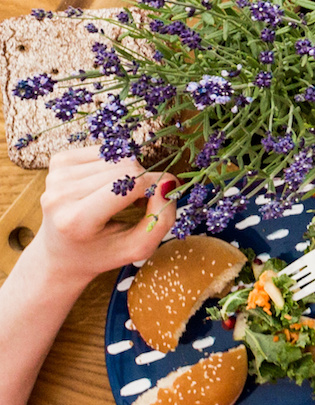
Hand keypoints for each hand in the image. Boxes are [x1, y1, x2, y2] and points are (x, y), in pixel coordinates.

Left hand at [24, 146, 177, 287]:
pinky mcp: (58, 162)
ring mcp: (56, 176)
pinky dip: (115, 165)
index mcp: (77, 220)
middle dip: (143, 181)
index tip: (165, 197)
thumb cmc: (102, 252)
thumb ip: (161, 220)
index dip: (157, 186)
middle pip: (125, 167)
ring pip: (117, 157)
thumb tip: (169, 182)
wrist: (60, 253)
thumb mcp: (138, 248)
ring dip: (130, 173)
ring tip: (124, 195)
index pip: (131, 184)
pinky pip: (103, 151)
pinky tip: (108, 184)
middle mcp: (61, 195)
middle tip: (142, 202)